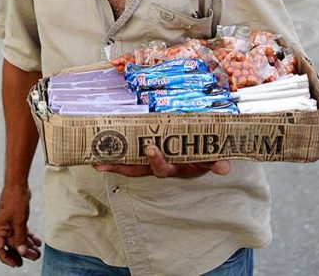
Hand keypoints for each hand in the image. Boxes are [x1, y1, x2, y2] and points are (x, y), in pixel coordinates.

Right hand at [0, 185, 41, 266]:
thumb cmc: (15, 201)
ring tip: (38, 252)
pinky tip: (38, 242)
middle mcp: (2, 228)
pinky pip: (22, 232)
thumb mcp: (19, 221)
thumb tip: (21, 252)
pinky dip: (29, 237)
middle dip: (23, 253)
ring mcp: (9, 224)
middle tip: (34, 258)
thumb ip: (20, 238)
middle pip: (11, 245)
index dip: (7, 258)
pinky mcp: (16, 219)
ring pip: (18, 239)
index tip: (17, 264)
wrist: (18, 184)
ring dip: (28, 246)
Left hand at [95, 144, 231, 178]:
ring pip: (130, 164)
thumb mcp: (214, 159)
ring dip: (114, 163)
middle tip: (103, 162)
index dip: (155, 160)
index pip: (164, 168)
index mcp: (177, 168)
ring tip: (95, 160)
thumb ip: (217, 162)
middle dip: (122, 166)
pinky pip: (130, 154)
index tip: (150, 149)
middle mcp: (162, 166)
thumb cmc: (208, 154)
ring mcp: (153, 161)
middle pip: (139, 169)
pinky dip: (117, 153)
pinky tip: (100, 151)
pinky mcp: (148, 152)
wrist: (208, 153)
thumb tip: (224, 167)